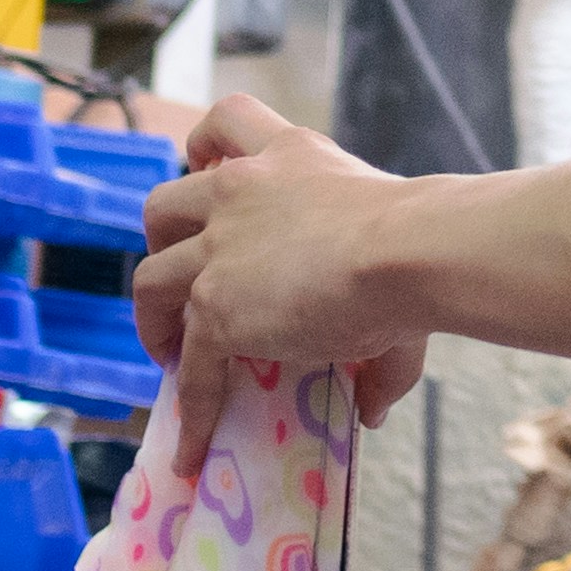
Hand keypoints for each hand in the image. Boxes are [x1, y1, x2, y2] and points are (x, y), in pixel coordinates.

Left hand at [133, 89, 422, 480]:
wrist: (407, 252)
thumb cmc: (420, 242)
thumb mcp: (393, 257)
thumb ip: (379, 330)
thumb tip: (374, 406)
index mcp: (291, 157)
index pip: (227, 123)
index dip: (203, 148)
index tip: (205, 171)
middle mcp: (242, 191)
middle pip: (164, 203)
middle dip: (163, 241)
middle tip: (186, 277)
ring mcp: (219, 250)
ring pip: (150, 277)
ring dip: (152, 316)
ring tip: (169, 352)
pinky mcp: (213, 306)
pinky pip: (190, 365)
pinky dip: (191, 407)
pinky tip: (195, 446)